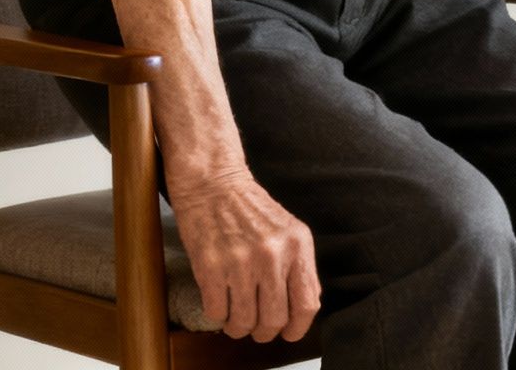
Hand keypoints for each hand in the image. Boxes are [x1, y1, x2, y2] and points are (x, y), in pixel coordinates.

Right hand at [166, 167, 321, 342]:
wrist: (211, 182)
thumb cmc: (248, 207)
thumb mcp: (289, 230)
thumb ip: (300, 267)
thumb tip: (304, 305)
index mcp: (297, 246)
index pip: (306, 304)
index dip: (297, 327)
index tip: (288, 333)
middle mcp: (271, 255)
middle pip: (274, 319)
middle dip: (264, 331)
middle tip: (256, 328)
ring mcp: (239, 262)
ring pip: (244, 321)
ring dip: (239, 327)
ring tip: (235, 320)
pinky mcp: (209, 266)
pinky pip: (217, 312)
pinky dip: (218, 316)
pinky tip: (219, 304)